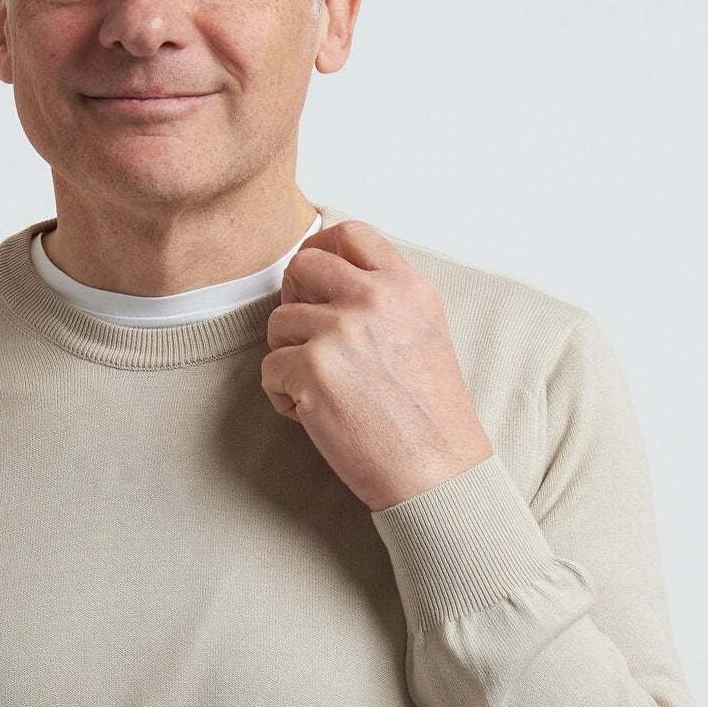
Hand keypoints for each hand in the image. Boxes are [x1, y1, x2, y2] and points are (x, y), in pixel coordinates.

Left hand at [263, 220, 493, 510]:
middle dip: (294, 300)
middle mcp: (375, 299)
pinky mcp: (312, 371)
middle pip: (302, 266)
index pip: (349, 233)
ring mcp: (341, 332)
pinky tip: (314, 415)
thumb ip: (384, 298)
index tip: (311, 281)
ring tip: (321, 390)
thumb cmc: (429, 415)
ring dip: (288, 356)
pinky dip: (283, 396)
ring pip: (279, 322)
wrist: (437, 473)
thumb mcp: (423, 332)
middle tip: (306, 339)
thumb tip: (328, 277)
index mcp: (406, 286)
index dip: (320, 251)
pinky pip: (270, 369)